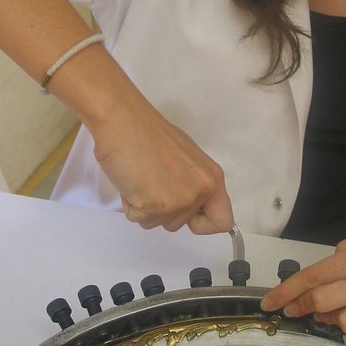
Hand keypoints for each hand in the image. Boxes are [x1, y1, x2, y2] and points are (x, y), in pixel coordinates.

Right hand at [92, 97, 233, 234]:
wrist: (122, 121)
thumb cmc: (148, 133)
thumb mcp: (185, 158)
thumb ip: (193, 182)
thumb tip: (189, 201)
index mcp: (212, 177)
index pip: (222, 222)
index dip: (202, 223)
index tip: (186, 214)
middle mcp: (201, 190)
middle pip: (182, 224)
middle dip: (163, 209)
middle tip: (151, 180)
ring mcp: (180, 200)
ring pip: (158, 223)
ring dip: (145, 206)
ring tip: (140, 177)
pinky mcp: (155, 206)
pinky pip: (138, 218)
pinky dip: (130, 204)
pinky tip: (130, 179)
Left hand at [259, 226, 345, 345]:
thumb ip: (336, 262)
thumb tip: (311, 287)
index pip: (313, 278)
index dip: (286, 292)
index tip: (271, 303)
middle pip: (323, 303)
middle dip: (303, 307)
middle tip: (298, 308)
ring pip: (344, 325)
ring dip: (335, 319)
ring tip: (341, 308)